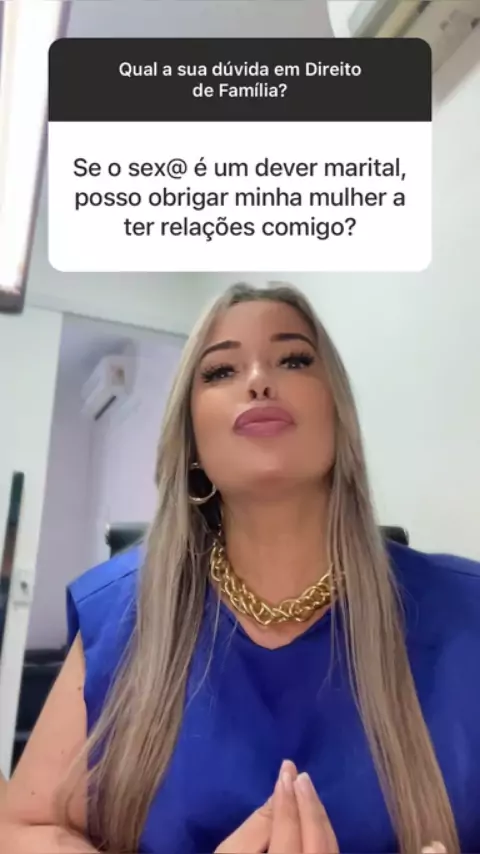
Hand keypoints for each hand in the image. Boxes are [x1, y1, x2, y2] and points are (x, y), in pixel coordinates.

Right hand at [215, 760, 338, 853]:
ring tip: (306, 789)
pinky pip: (330, 853)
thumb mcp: (232, 853)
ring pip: (330, 848)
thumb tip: (279, 791)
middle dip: (309, 805)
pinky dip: (323, 833)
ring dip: (319, 816)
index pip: (289, 831)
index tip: (286, 768)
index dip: (287, 800)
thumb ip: (256, 826)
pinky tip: (314, 815)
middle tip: (300, 775)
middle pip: (316, 840)